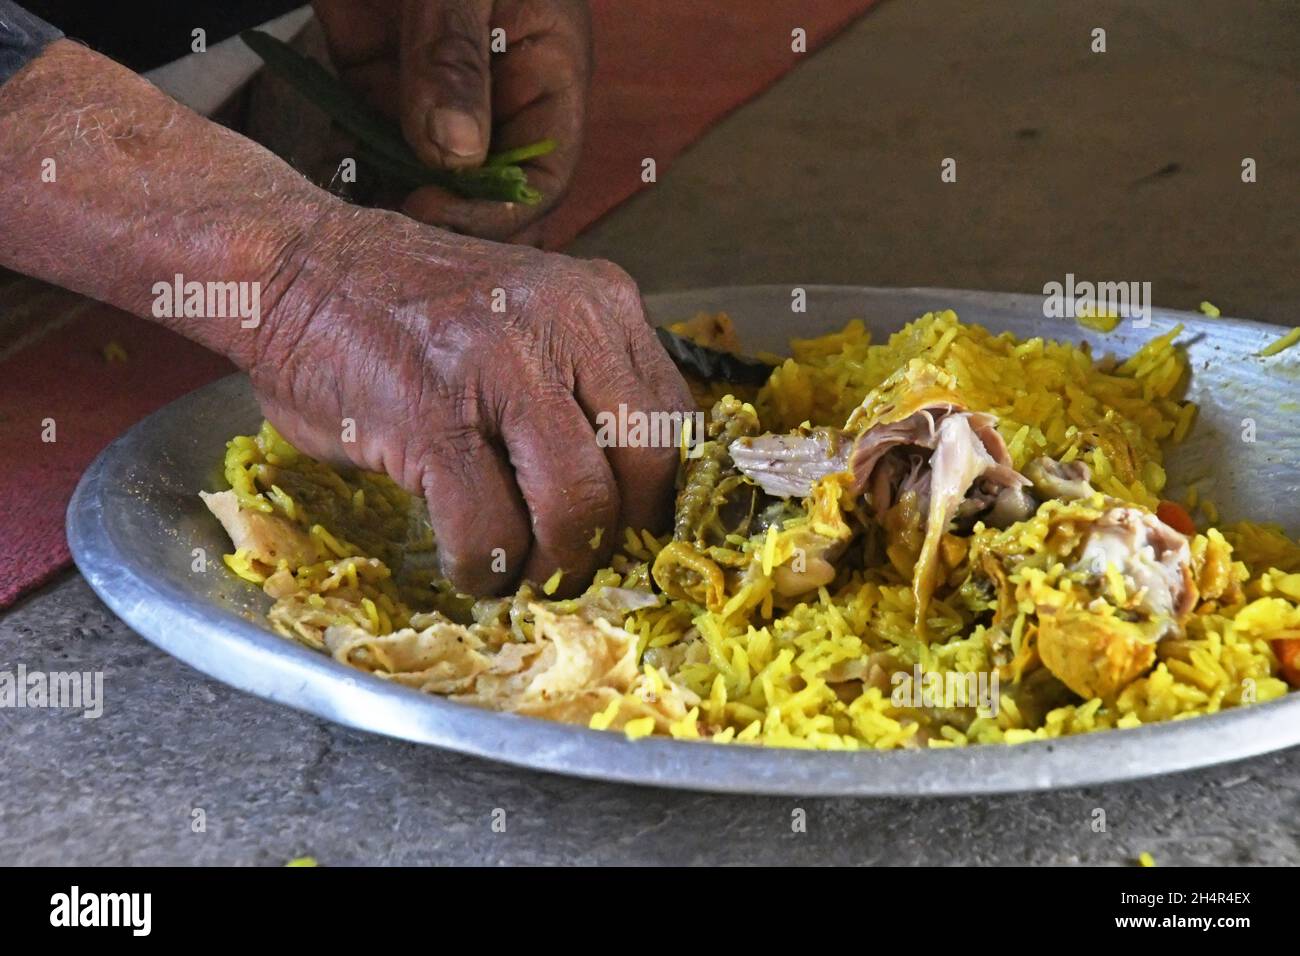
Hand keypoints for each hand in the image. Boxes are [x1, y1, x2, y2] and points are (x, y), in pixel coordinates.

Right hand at [251, 207, 690, 594]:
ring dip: (554, 563)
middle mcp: (565, 325)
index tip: (625, 535)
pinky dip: (484, 568)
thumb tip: (624, 498)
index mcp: (600, 304)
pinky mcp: (432, 418)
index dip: (656, 498)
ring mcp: (499, 368)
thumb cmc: (410, 312)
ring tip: (522, 572)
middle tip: (578, 565)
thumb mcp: (527, 321)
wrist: (294, 268)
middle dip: (616, 539)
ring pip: (576, 504)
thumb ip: (582, 384)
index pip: (675, 423)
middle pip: (644, 468)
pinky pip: (489, 528)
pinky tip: (469, 566)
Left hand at [313, 0, 590, 241]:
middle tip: (397, 247)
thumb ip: (452, 59)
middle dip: (451, 225)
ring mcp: (440, 98)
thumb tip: (455, 158)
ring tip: (360, 238)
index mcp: (548, 71)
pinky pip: (378, 151)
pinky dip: (359, 178)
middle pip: (491, 192)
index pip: (543, 172)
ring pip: (432, 182)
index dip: (498, 209)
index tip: (436, 215)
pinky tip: (332, 196)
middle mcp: (500, 97)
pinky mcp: (384, 90)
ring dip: (399, 211)